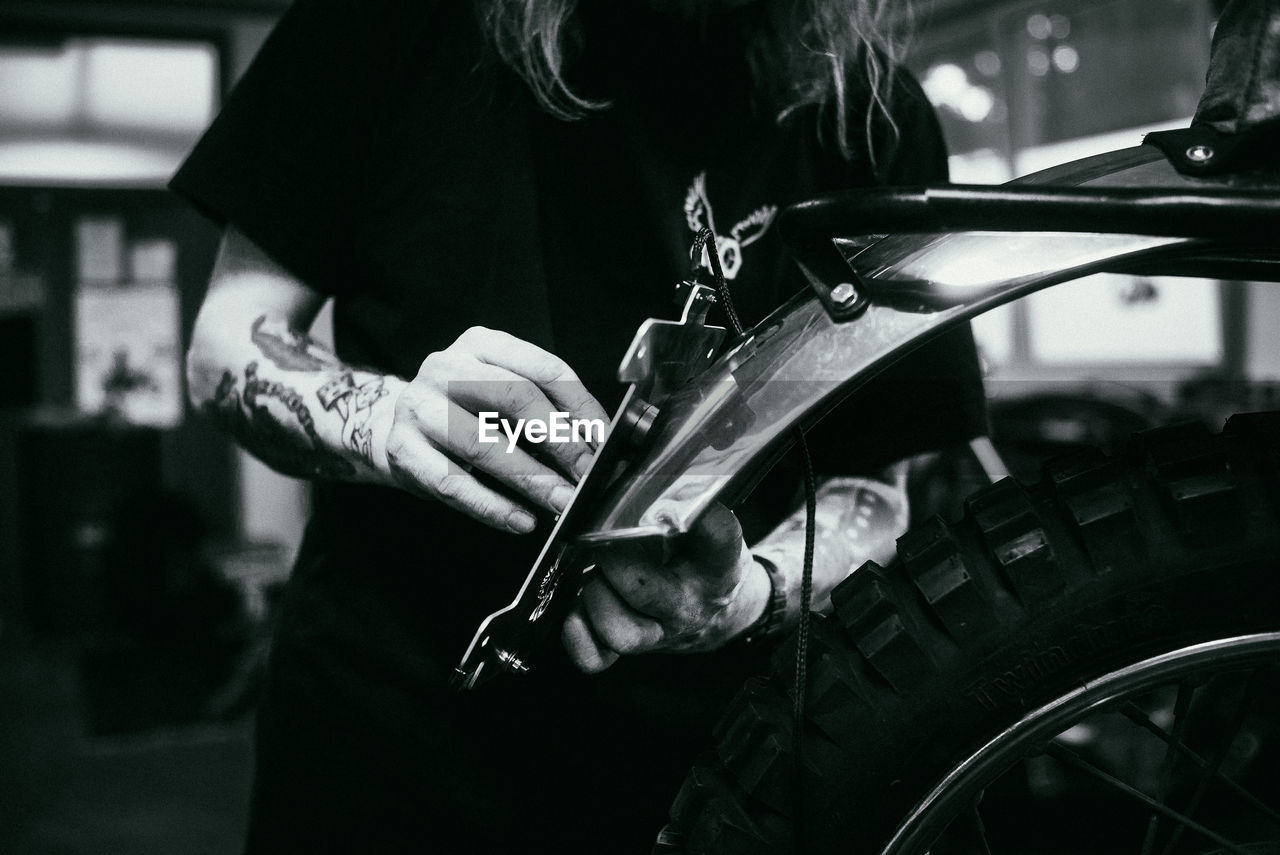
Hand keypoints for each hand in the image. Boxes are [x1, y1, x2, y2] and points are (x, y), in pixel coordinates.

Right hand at [379, 326, 608, 532]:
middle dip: (561, 442)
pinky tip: (522, 520)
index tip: (605, 442)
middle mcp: (447, 367)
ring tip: (562, 502)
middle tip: (588, 475)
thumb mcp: (498, 392)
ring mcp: (420, 408)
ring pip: (484, 445)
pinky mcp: (403, 450)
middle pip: (516, 398)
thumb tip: (597, 447)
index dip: (581, 407)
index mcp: (481, 344)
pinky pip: (454, 483)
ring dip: (532, 479)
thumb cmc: (461, 411)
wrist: (389, 426)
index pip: (544, 368)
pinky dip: (493, 507)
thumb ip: (543, 408)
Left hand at [561, 503, 770, 672]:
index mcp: (717, 564)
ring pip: (619, 630)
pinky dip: (578, 634)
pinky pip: (596, 657)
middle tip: (602, 538)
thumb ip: (682, 495)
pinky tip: (577, 608)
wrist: (722, 611)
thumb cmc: (704, 559)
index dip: (697, 519)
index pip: (718, 538)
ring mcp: (660, 633)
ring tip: (594, 573)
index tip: (675, 502)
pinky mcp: (633, 650)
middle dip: (612, 559)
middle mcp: (689, 603)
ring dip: (594, 596)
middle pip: (646, 590)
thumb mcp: (709, 524)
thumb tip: (631, 453)